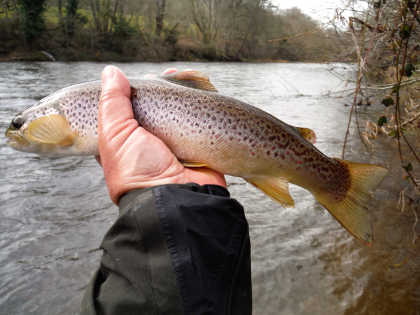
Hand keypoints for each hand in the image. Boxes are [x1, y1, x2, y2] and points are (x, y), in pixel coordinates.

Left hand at [98, 66, 225, 203]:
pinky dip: (200, 104)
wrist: (177, 197)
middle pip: (156, 108)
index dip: (135, 92)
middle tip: (170, 76)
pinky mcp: (197, 146)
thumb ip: (112, 103)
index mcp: (126, 143)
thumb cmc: (138, 171)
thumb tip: (111, 72)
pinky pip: (199, 120)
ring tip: (185, 77)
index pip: (129, 110)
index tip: (145, 78)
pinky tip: (201, 89)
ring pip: (178, 112)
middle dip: (162, 90)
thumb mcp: (115, 134)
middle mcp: (150, 144)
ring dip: (182, 94)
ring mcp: (175, 145)